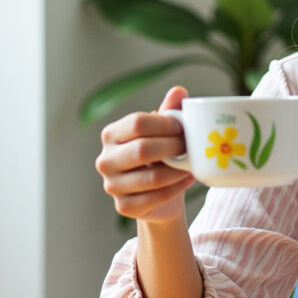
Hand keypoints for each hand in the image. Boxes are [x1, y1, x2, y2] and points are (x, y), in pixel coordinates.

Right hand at [95, 86, 195, 225]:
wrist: (158, 196)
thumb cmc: (159, 157)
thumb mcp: (163, 133)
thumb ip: (169, 112)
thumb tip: (179, 90)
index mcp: (111, 134)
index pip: (137, 122)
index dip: (164, 124)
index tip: (182, 128)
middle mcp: (105, 160)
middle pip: (142, 149)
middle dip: (172, 147)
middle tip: (189, 147)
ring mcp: (111, 185)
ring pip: (152, 176)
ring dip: (178, 170)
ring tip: (192, 165)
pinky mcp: (123, 207)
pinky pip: (156, 197)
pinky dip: (176, 188)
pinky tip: (187, 180)